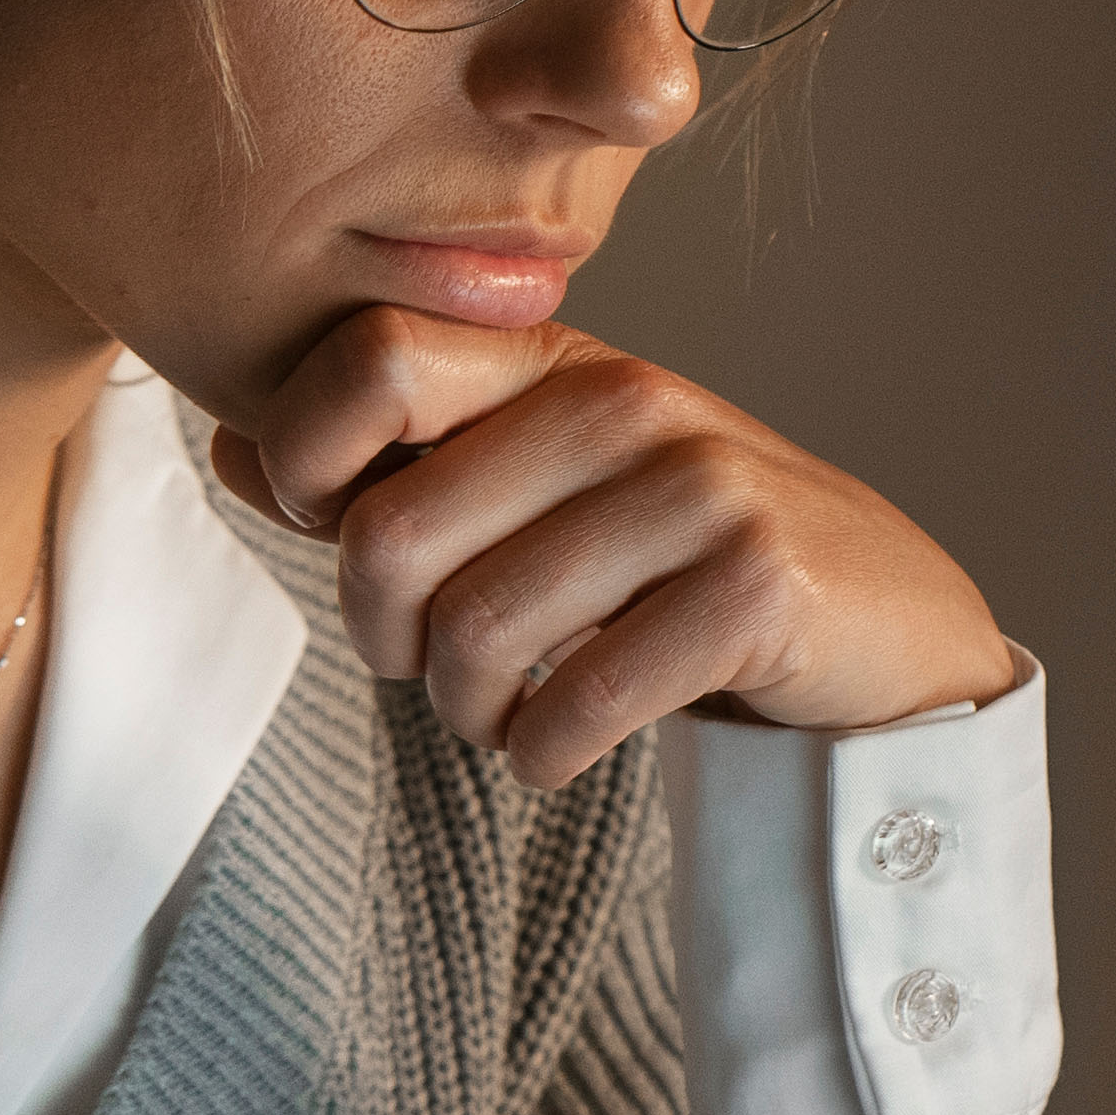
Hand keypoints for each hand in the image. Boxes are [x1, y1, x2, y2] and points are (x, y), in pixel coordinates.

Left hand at [209, 317, 1013, 791]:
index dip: (307, 466)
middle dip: (380, 635)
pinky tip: (566, 744)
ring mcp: (700, 488)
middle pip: (390, 530)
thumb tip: (229, 445)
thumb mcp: (538, 494)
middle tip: (428, 666)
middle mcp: (626, 400)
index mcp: (557, 360)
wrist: (885, 632)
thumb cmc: (679, 565)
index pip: (369, 362)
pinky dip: (543, 755)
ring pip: (473, 631)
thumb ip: (393, 468)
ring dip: (464, 714)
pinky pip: (573, 704)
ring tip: (504, 716)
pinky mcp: (756, 589)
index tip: (339, 535)